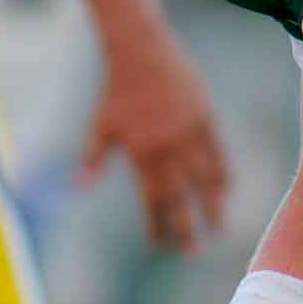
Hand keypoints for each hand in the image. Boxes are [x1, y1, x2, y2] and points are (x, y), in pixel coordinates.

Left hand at [81, 29, 229, 253]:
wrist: (142, 50)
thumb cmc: (116, 90)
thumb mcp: (100, 125)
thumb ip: (92, 159)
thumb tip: (77, 189)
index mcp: (141, 153)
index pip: (152, 200)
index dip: (157, 225)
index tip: (161, 246)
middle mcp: (168, 148)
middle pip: (181, 197)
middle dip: (187, 227)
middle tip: (194, 252)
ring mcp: (190, 133)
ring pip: (205, 178)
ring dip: (212, 205)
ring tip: (217, 226)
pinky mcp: (206, 118)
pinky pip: (218, 153)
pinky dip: (222, 173)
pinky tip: (226, 190)